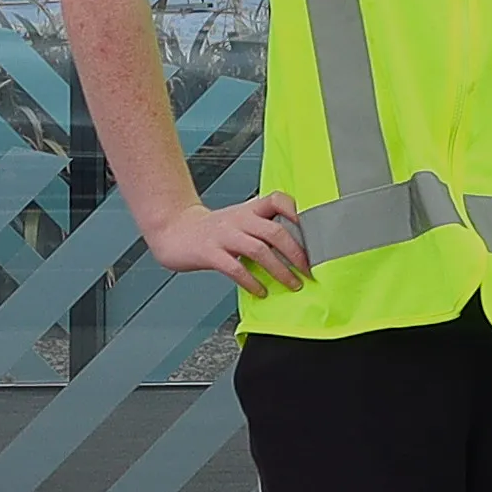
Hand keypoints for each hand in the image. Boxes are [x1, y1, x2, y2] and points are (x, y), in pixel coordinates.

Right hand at [150, 191, 310, 297]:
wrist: (174, 230)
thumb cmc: (214, 230)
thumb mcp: (240, 220)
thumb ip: (264, 226)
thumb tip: (298, 245)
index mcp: (249, 209)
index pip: (278, 200)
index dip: (298, 212)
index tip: (316, 231)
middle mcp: (239, 219)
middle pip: (274, 231)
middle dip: (296, 253)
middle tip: (310, 270)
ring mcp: (224, 235)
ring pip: (259, 250)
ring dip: (280, 270)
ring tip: (293, 284)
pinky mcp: (210, 253)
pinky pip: (235, 268)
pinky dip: (251, 281)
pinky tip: (261, 291)